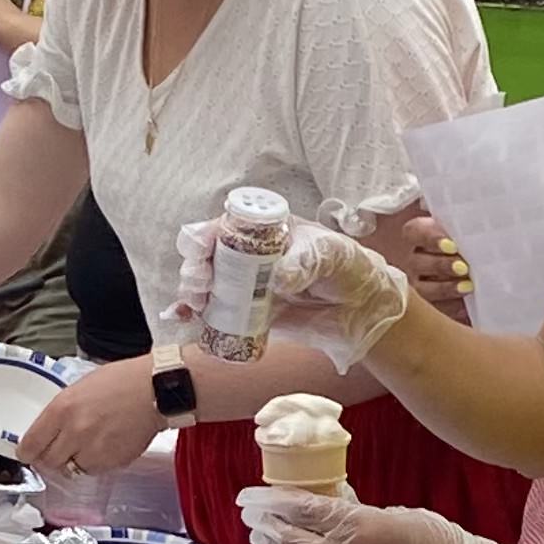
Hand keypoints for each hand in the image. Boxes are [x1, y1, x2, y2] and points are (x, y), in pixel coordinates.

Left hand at [17, 358, 162, 478]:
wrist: (155, 390)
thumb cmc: (122, 381)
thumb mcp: (79, 388)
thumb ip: (61, 411)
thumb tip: (49, 430)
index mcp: (62, 409)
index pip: (30, 445)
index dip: (27, 452)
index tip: (28, 453)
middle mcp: (74, 432)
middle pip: (48, 462)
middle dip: (51, 458)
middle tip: (59, 450)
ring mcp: (93, 450)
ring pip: (71, 469)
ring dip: (75, 461)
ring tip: (88, 444)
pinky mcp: (112, 462)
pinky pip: (94, 470)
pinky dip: (96, 463)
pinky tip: (105, 445)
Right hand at [171, 216, 409, 369]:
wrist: (360, 307)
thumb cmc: (346, 267)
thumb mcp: (329, 254)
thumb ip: (304, 262)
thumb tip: (277, 278)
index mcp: (265, 230)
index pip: (225, 225)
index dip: (205, 234)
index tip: (200, 248)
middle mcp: (249, 254)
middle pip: (206, 254)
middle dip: (194, 265)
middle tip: (199, 283)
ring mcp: (245, 284)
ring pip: (204, 282)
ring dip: (191, 291)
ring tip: (195, 303)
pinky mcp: (247, 312)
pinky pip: (214, 312)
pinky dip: (194, 314)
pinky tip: (182, 318)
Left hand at [235, 485, 524, 543]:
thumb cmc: (432, 541)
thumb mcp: (388, 513)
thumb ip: (351, 514)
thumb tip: (323, 510)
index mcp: (354, 527)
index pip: (295, 511)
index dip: (265, 502)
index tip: (247, 496)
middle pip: (284, 541)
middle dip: (261, 526)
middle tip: (251, 514)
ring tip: (260, 536)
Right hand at [389, 202, 472, 320]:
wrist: (488, 269)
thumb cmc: (475, 242)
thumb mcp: (469, 230)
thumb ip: (468, 227)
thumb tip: (483, 219)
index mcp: (420, 235)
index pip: (415, 232)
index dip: (431, 238)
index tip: (452, 244)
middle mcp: (415, 259)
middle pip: (418, 261)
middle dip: (441, 264)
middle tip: (463, 267)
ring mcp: (419, 284)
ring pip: (422, 287)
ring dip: (444, 287)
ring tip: (467, 286)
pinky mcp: (431, 305)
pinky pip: (433, 308)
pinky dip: (450, 306)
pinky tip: (465, 305)